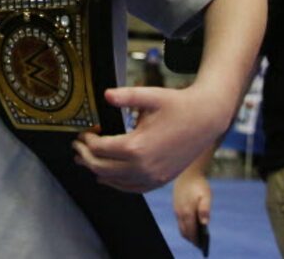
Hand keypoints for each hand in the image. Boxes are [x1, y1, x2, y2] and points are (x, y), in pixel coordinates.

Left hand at [72, 84, 230, 192]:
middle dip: (85, 157)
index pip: (100, 149)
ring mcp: (153, 177)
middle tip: (77, 148)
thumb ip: (125, 96)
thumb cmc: (179, 105)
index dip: (86, 142)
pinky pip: (132, 189)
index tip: (82, 134)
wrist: (206, 118)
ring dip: (97, 171)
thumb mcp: (150, 95)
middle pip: (102, 168)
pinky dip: (116, 184)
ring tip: (87, 161)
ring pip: (115, 181)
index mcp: (137, 146)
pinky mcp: (161, 180)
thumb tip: (105, 95)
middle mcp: (144, 167)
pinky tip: (108, 177)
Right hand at [172, 171, 211, 246]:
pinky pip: (179, 220)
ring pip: (181, 226)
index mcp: (187, 212)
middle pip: (184, 231)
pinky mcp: (176, 206)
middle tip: (199, 242)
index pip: (190, 231)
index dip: (195, 239)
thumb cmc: (199, 185)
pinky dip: (185, 225)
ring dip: (187, 232)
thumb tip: (205, 223)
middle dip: (191, 238)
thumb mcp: (206, 196)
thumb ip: (205, 210)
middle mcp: (180, 213)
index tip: (201, 245)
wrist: (187, 173)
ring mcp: (176, 210)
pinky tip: (192, 224)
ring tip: (197, 235)